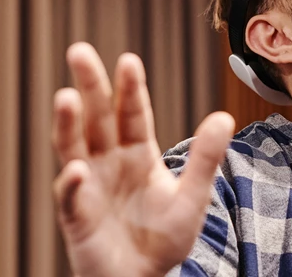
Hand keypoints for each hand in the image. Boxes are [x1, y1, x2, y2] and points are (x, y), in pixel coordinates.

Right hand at [51, 43, 234, 276]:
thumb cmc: (163, 240)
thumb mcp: (192, 197)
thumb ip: (205, 158)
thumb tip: (225, 117)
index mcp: (137, 153)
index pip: (132, 113)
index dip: (129, 87)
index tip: (128, 60)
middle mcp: (108, 162)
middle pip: (96, 117)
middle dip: (89, 85)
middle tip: (79, 52)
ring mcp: (89, 186)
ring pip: (73, 147)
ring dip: (68, 124)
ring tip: (66, 97)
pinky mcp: (77, 216)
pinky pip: (71, 196)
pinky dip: (71, 183)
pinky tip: (76, 169)